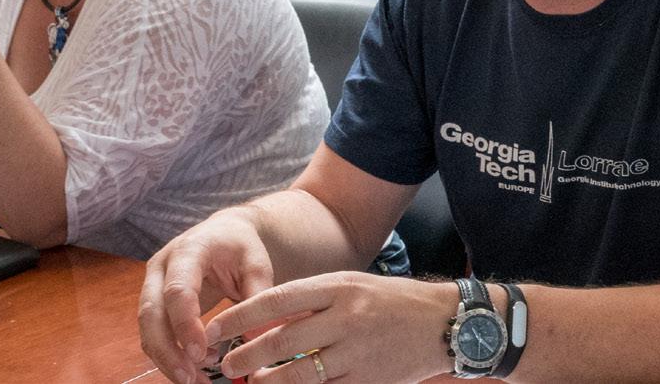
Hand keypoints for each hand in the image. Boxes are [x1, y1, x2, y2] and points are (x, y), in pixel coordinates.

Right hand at [139, 210, 280, 382]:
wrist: (224, 235)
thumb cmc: (240, 247)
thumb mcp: (257, 263)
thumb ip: (259, 295)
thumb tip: (260, 336)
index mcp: (187, 251)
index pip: (177, 291)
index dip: (185, 325)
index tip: (200, 354)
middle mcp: (160, 268)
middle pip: (150, 314)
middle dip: (167, 351)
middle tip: (190, 378)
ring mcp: (152, 286)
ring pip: (147, 330)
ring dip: (167, 359)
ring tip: (196, 381)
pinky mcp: (154, 304)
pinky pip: (154, 335)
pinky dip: (170, 356)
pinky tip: (194, 371)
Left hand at [207, 272, 457, 383]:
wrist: (444, 324)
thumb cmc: (390, 302)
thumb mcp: (352, 286)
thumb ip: (312, 300)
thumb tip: (263, 321)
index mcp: (338, 286)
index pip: (276, 299)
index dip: (239, 316)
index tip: (214, 328)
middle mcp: (346, 316)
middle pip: (282, 339)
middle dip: (245, 354)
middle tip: (224, 363)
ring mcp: (357, 351)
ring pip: (299, 371)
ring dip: (267, 380)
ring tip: (251, 381)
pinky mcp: (367, 378)